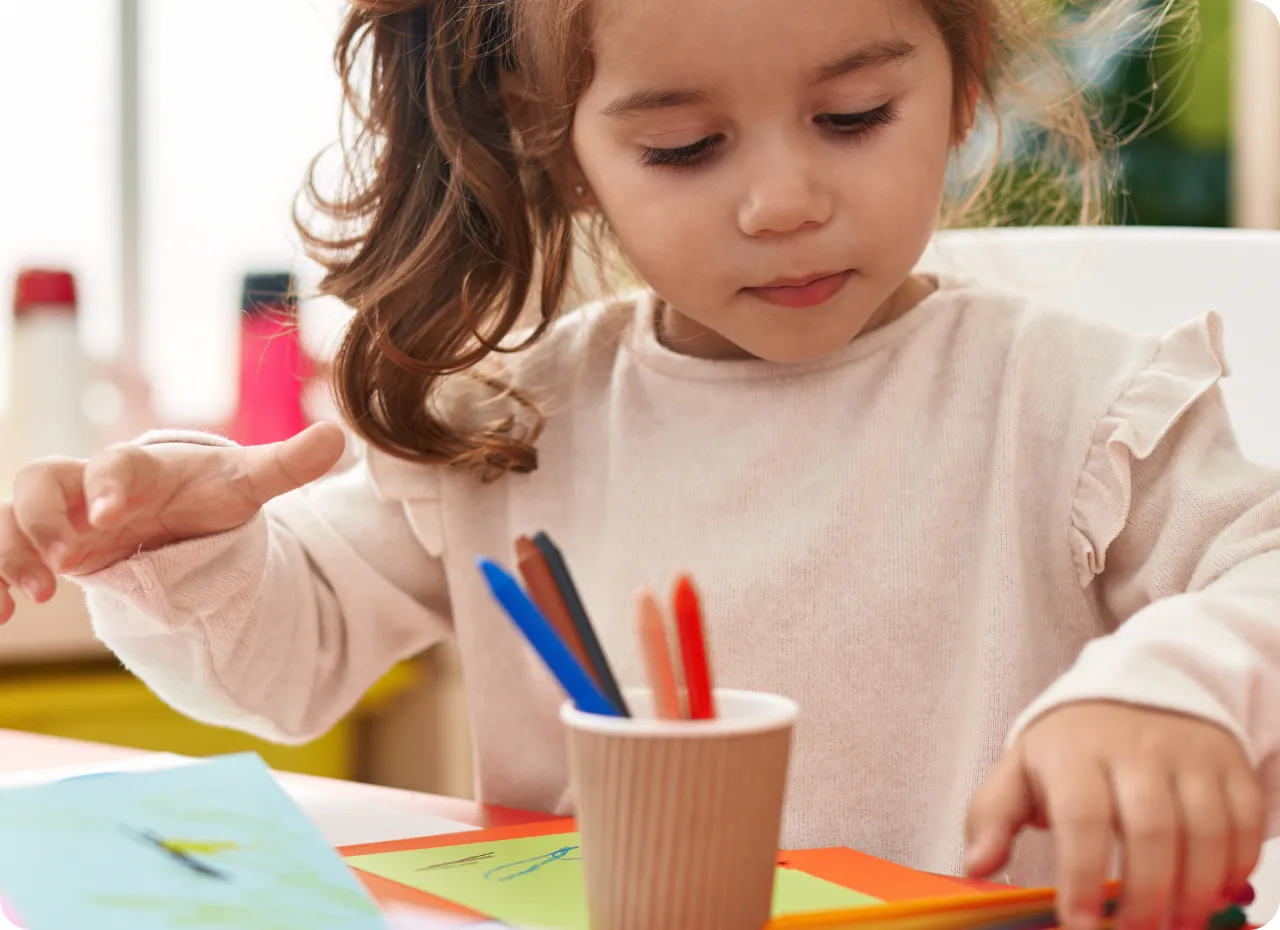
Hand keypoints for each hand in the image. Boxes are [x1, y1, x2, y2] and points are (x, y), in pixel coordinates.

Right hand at [0, 422, 345, 621]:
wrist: (175, 510)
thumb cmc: (207, 493)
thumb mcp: (246, 484)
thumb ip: (287, 464)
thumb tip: (341, 436)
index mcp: (138, 469)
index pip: (114, 465)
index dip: (107, 484)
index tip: (111, 514)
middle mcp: (88, 486)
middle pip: (41, 479)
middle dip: (43, 516)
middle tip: (67, 558)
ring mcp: (60, 516)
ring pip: (11, 517)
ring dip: (8, 553)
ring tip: (25, 599)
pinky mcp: (43, 545)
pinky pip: (3, 552)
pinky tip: (2, 615)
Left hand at [965, 701, 1264, 929]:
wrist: (1133, 690)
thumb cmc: (1070, 747)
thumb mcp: (1021, 768)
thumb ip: (993, 815)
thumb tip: (977, 865)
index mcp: (1074, 752)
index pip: (1081, 816)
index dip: (1083, 875)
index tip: (1081, 926)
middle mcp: (1134, 748)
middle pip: (1150, 829)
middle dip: (1147, 895)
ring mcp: (1187, 754)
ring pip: (1205, 830)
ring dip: (1195, 891)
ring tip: (1177, 926)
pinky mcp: (1228, 764)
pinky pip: (1244, 820)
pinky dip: (1236, 865)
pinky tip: (1214, 894)